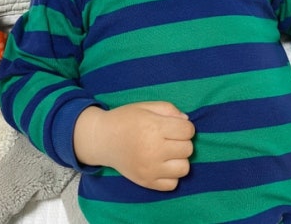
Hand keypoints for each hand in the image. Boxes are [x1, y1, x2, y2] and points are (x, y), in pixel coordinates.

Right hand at [73, 102, 194, 190]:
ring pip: (184, 168)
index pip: (188, 130)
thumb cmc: (126, 120)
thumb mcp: (146, 106)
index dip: (184, 127)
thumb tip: (186, 122)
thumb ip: (169, 110)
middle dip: (182, 141)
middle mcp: (153, 149)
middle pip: (188, 149)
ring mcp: (150, 168)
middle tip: (168, 139)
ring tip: (167, 153)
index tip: (173, 127)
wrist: (103, 139)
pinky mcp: (146, 182)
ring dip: (179, 159)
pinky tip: (161, 165)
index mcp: (154, 127)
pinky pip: (173, 184)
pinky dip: (170, 175)